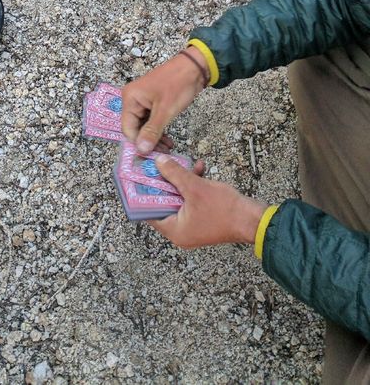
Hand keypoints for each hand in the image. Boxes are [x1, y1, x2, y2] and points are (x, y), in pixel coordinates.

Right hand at [121, 48, 207, 155]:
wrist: (194, 67)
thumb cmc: (178, 84)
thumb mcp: (165, 110)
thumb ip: (152, 131)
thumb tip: (141, 150)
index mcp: (130, 98)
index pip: (128, 128)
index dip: (138, 143)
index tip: (151, 155)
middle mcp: (132, 99)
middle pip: (134, 127)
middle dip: (147, 141)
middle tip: (163, 153)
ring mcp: (142, 101)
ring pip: (143, 126)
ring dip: (153, 137)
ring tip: (167, 147)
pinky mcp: (151, 102)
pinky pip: (150, 120)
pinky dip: (157, 130)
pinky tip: (167, 139)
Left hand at [148, 156, 267, 247]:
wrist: (254, 219)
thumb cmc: (225, 210)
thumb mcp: (195, 187)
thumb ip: (174, 174)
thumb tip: (158, 163)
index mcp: (174, 230)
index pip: (149, 212)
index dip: (143, 193)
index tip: (139, 176)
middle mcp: (181, 231)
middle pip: (164, 203)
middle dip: (164, 182)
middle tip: (158, 165)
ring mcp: (193, 225)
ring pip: (179, 198)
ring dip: (181, 180)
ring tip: (183, 164)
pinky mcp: (204, 218)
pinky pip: (192, 200)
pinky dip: (194, 185)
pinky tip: (200, 169)